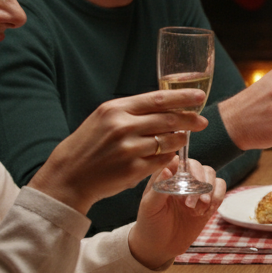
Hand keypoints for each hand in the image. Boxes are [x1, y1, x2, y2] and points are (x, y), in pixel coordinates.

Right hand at [30, 89, 208, 213]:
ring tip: (184, 138)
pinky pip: (162, 160)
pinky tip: (169, 155)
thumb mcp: (104, 119)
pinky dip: (169, 157)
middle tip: (202, 122)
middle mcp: (122, 126)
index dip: (182, 97)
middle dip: (190, 120)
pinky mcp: (133, 169)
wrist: (68, 175)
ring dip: (181, 139)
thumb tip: (165, 107)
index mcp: (115, 109)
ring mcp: (128, 148)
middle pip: (168, 119)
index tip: (199, 97)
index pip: (158, 99)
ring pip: (168, 140)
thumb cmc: (89, 146)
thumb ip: (131, 112)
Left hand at [128, 158, 227, 268]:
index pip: (180, 160)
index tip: (186, 179)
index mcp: (166, 177)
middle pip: (200, 167)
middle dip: (200, 182)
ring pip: (212, 177)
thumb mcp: (149, 207)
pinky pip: (220, 191)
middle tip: (191, 202)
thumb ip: (158, 188)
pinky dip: (217, 198)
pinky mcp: (208, 203)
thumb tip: (166, 168)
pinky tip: (206, 211)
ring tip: (199, 209)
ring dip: (210, 191)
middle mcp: (183, 180)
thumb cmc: (149, 224)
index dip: (186, 166)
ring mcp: (197, 191)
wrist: (159, 247)